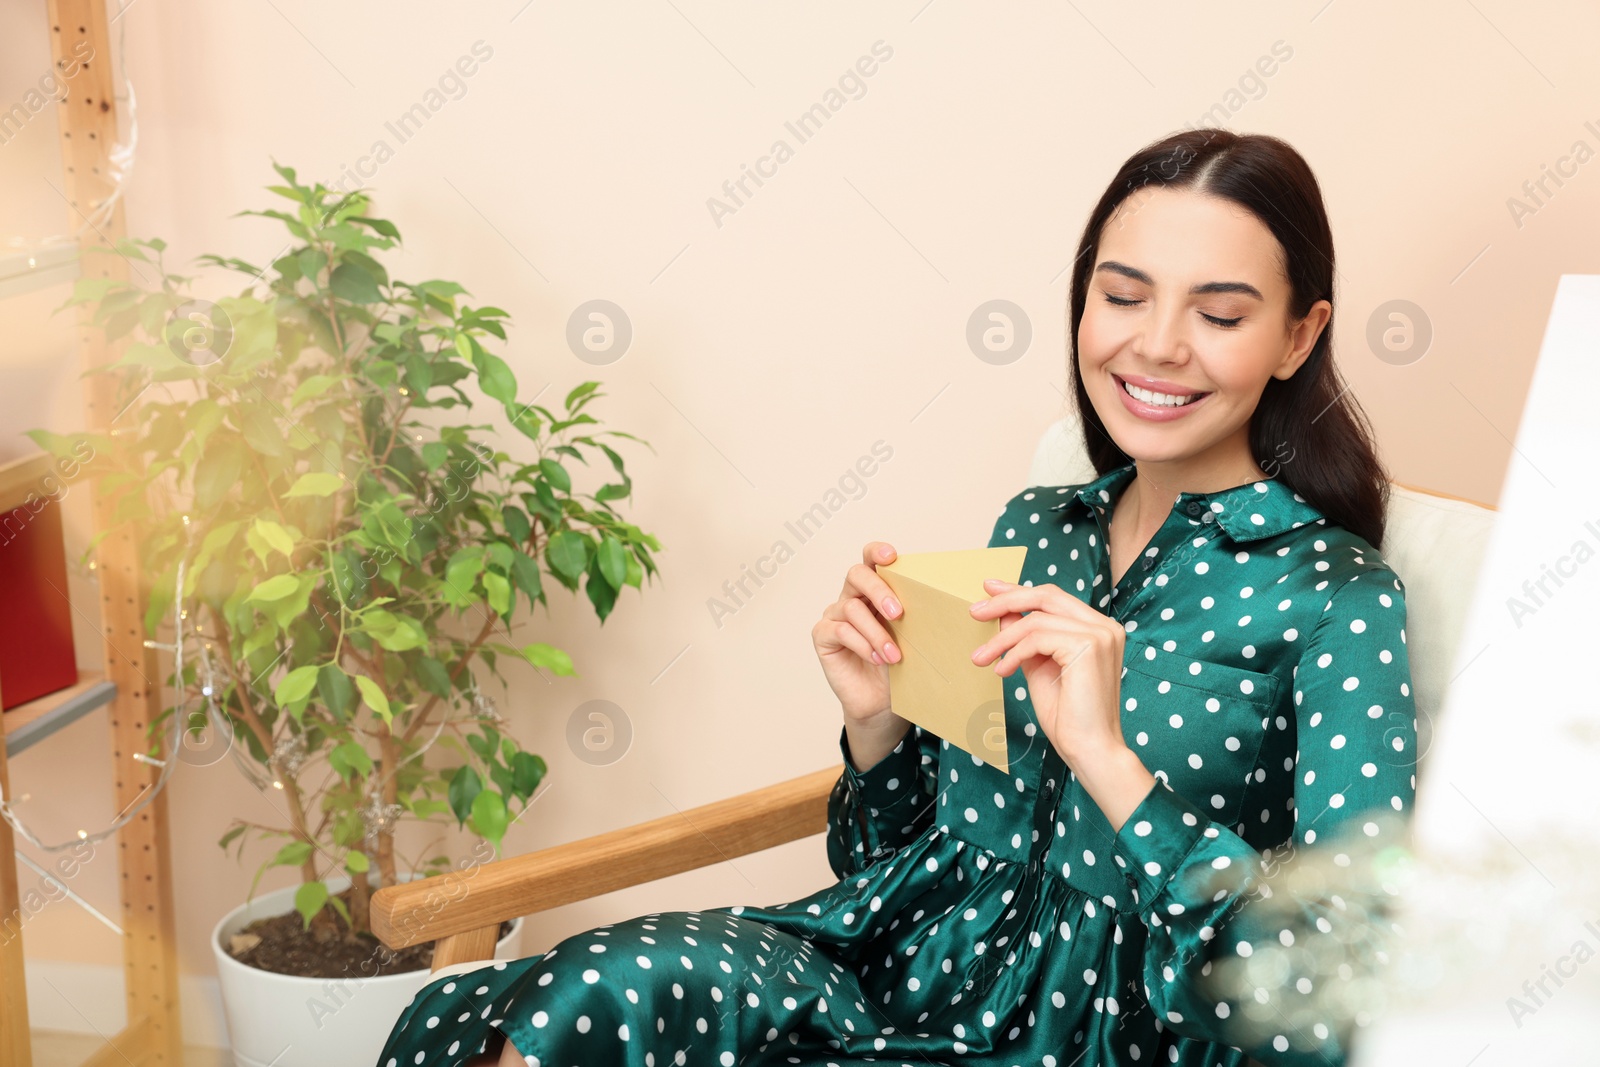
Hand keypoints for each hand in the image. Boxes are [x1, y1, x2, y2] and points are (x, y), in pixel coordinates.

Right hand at [811, 541, 909, 734]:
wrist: (882, 703)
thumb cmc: (899, 667)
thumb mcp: (912, 636)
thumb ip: (913, 614)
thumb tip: (938, 598)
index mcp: (875, 591)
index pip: (870, 560)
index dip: (877, 552)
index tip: (892, 556)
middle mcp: (852, 597)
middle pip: (857, 575)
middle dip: (879, 590)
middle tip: (898, 613)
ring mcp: (835, 616)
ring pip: (851, 607)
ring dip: (876, 632)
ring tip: (894, 655)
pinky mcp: (823, 636)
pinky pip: (840, 631)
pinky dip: (862, 644)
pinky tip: (876, 659)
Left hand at [967, 578, 1127, 764]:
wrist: (1090, 750)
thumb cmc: (1069, 717)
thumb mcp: (1040, 668)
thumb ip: (1027, 640)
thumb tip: (1004, 614)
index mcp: (1097, 629)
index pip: (1054, 598)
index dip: (1019, 591)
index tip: (990, 589)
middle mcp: (1104, 626)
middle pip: (1047, 596)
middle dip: (1006, 600)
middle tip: (975, 611)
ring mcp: (1100, 634)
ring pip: (1036, 620)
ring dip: (1002, 639)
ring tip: (982, 658)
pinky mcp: (1089, 646)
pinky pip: (1037, 638)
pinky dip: (1013, 653)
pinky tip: (1002, 671)